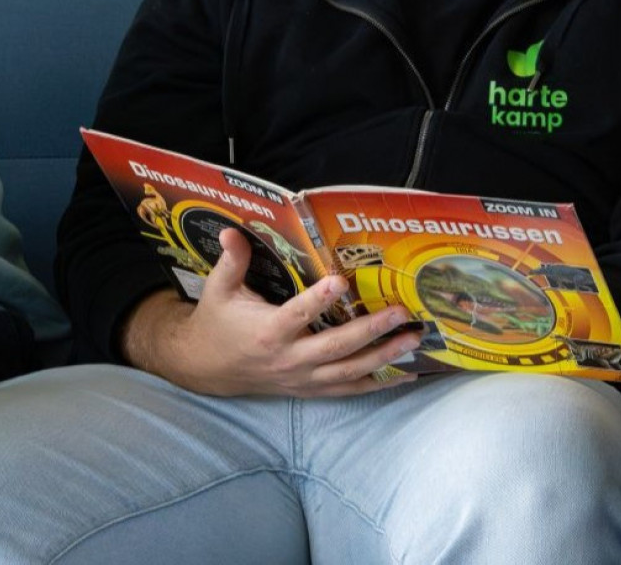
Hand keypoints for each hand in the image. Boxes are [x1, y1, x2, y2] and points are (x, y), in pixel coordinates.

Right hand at [125, 227, 423, 396]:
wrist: (206, 368)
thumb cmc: (218, 323)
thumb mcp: (218, 290)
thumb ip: (231, 261)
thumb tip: (232, 230)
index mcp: (267, 332)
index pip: (295, 315)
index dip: (317, 300)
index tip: (340, 282)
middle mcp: (289, 359)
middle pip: (335, 347)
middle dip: (371, 330)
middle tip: (402, 312)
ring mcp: (302, 379)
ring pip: (348, 372)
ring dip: (384, 357)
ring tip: (414, 339)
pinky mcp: (310, 389)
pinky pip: (349, 390)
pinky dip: (379, 383)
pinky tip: (407, 372)